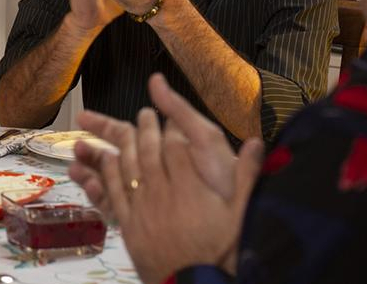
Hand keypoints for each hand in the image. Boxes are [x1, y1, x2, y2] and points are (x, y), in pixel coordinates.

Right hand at [71, 73, 255, 216]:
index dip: (105, 126)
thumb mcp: (203, 138)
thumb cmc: (221, 181)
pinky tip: (87, 185)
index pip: (128, 134)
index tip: (84, 118)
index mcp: (166, 153)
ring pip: (108, 179)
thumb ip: (179, 111)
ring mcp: (145, 197)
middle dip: (91, 145)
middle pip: (113, 156)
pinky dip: (96, 194)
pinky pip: (112, 205)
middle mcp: (153, 174)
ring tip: (74, 161)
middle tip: (71, 143)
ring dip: (89, 168)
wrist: (232, 227)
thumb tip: (155, 80)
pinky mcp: (141, 219)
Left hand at [95, 107, 263, 282]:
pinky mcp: (128, 224)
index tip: (172, 115)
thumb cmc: (220, 254)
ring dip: (125, 143)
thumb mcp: (241, 216)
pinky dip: (109, 171)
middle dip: (147, 128)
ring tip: (126, 127)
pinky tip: (109, 158)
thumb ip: (247, 177)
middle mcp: (163, 193)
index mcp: (190, 189)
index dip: (173, 127)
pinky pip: (114, 190)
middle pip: (149, 151)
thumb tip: (257, 143)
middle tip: (146, 113)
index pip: (177, 147)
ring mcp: (142, 208)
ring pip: (128, 166)